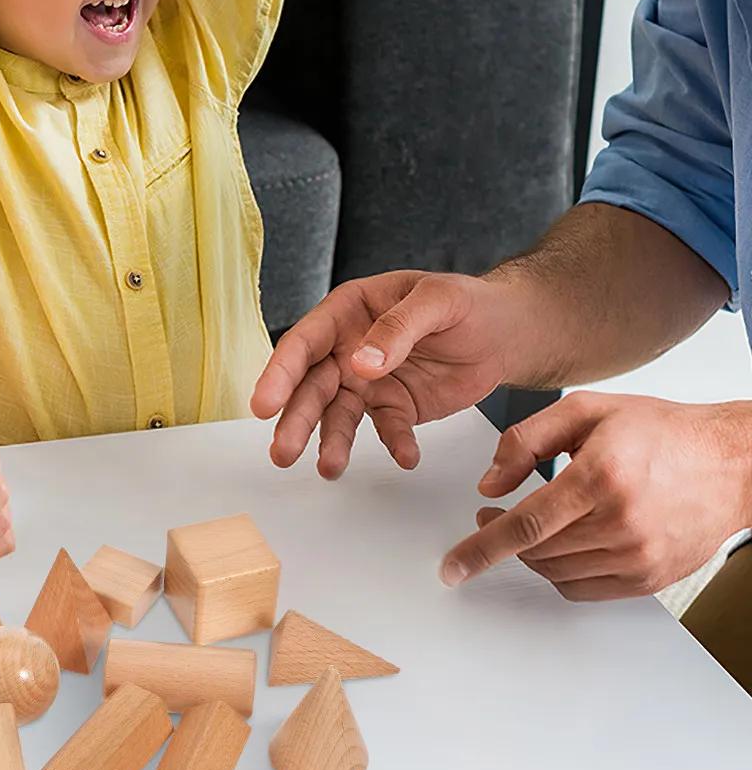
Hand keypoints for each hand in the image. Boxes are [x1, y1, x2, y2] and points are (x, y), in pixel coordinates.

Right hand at [251, 269, 518, 477]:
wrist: (506, 331)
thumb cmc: (468, 302)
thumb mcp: (437, 301)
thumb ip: (398, 329)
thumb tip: (361, 363)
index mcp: (348, 311)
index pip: (304, 342)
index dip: (279, 373)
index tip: (264, 404)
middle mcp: (347, 348)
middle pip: (311, 386)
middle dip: (295, 420)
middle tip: (282, 453)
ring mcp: (367, 381)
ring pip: (338, 415)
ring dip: (332, 442)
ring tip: (330, 469)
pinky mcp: (394, 407)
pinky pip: (387, 429)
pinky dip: (394, 444)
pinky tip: (406, 457)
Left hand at [439, 393, 751, 599]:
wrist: (729, 462)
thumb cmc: (660, 432)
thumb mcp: (586, 411)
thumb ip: (526, 440)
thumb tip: (490, 484)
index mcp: (602, 477)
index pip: (526, 525)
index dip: (481, 548)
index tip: (453, 566)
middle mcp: (622, 523)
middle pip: (537, 552)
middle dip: (500, 539)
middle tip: (492, 515)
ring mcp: (639, 556)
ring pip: (556, 573)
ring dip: (530, 554)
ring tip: (530, 524)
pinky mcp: (650, 577)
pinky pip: (585, 589)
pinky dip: (560, 572)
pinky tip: (560, 545)